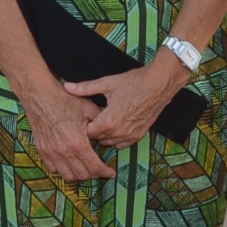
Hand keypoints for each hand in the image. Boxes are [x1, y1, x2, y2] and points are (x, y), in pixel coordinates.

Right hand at [24, 82, 111, 181]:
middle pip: (82, 175)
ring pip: (67, 176)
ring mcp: (51, 153)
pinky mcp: (42, 150)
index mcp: (78, 143)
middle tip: (100, 169)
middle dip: (94, 174)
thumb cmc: (63, 100)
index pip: (94, 166)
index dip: (105, 172)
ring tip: (86, 168)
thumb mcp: (88, 109)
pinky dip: (63, 169)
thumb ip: (101, 123)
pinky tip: (70, 163)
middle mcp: (64, 152)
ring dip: (79, 175)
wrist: (40, 95)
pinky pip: (54, 168)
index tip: (111, 173)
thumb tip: (111, 130)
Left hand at [61, 55, 187, 149]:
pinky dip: (117, 137)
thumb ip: (85, 88)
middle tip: (93, 117)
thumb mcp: (107, 83)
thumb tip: (67, 87)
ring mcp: (130, 135)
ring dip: (105, 134)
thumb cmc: (135, 82)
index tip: (83, 116)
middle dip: (94, 129)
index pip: (87, 132)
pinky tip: (117, 124)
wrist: (159, 84)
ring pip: (109, 142)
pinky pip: (122, 144)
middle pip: (97, 139)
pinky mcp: (138, 135)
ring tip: (105, 119)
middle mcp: (119, 132)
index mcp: (108, 121)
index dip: (83, 124)